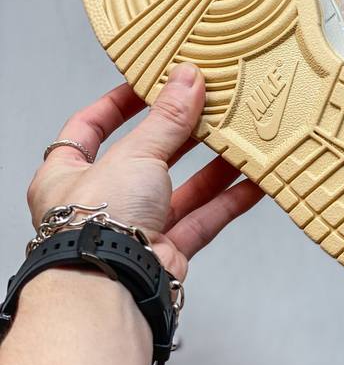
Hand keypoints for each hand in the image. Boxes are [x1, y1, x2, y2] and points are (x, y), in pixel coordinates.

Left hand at [27, 63, 263, 280]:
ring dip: (212, 165)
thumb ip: (167, 118)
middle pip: (145, 157)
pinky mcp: (165, 253)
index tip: (150, 85)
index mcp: (68, 174)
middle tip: (208, 107)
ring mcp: (134, 229)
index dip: (118, 104)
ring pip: (180, 190)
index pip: (89, 128)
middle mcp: (100, 202)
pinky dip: (228, 201)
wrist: (111, 285)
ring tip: (240, 137)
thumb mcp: (135, 153)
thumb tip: (188, 79)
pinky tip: (253, 181)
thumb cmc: (97, 220)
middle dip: (180, 133)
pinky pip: (202, 220)